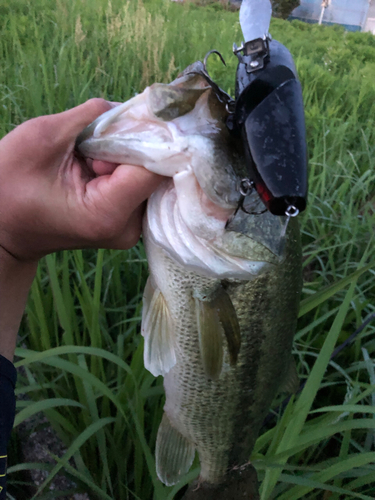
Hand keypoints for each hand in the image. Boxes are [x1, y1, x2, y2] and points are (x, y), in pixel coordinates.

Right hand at [0, 98, 163, 261]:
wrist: (3, 225)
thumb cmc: (11, 185)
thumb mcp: (43, 139)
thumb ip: (90, 117)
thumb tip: (129, 105)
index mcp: (107, 212)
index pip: (152, 169)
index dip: (150, 138)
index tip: (139, 113)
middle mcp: (128, 227)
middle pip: (156, 175)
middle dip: (136, 146)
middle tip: (105, 133)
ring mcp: (130, 228)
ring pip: (150, 178)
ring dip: (129, 156)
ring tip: (93, 153)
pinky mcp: (127, 221)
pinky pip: (139, 185)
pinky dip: (125, 167)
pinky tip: (100, 163)